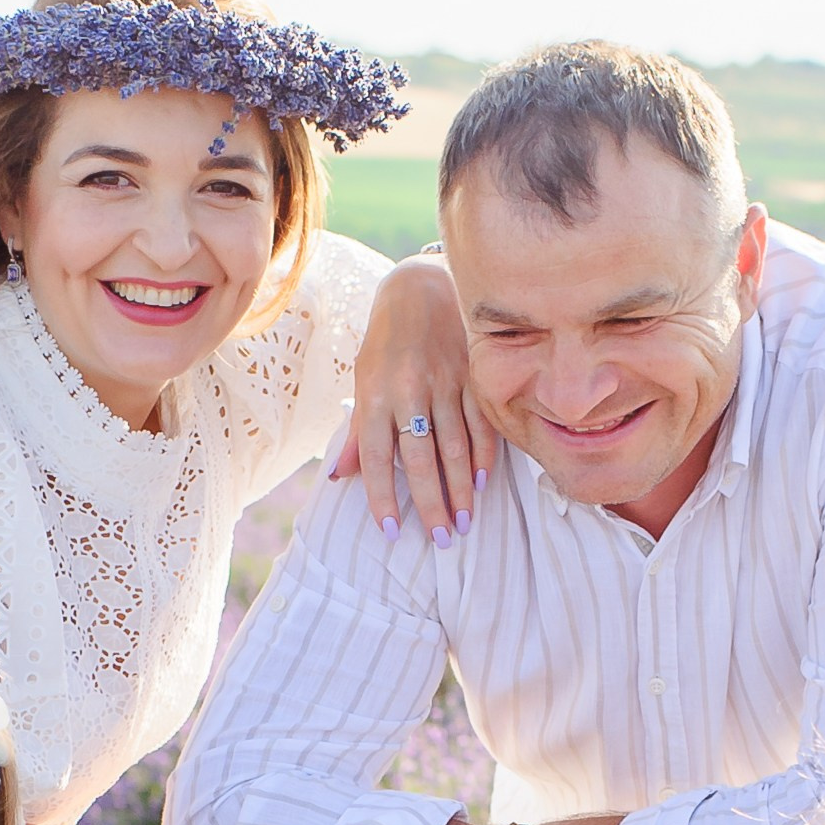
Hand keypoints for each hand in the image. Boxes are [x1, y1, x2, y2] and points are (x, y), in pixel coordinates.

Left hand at [333, 256, 494, 542]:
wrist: (422, 286)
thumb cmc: (386, 342)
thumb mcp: (363, 379)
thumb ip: (358, 432)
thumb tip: (339, 477)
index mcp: (375, 394)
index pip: (377, 457)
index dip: (382, 496)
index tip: (391, 530)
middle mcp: (409, 390)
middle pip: (421, 459)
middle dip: (431, 503)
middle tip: (442, 539)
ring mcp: (445, 382)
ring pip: (456, 447)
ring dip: (462, 489)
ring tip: (465, 522)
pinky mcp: (472, 374)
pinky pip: (481, 424)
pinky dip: (484, 457)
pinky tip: (484, 483)